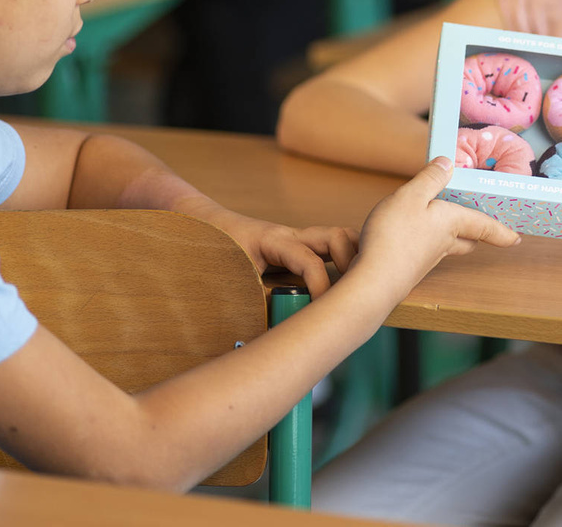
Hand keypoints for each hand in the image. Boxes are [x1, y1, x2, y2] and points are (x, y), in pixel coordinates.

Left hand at [174, 197, 357, 298]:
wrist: (202, 222)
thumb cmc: (213, 249)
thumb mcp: (229, 279)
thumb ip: (254, 304)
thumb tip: (274, 339)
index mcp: (275, 240)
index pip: (311, 262)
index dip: (323, 290)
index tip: (323, 316)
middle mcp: (292, 234)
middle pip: (338, 236)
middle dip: (353, 264)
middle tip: (355, 296)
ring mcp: (298, 237)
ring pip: (339, 237)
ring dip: (354, 259)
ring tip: (359, 291)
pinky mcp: (298, 245)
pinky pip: (330, 247)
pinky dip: (345, 261)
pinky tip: (349, 286)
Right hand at [353, 157, 520, 304]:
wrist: (374, 280)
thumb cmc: (394, 236)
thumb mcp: (410, 196)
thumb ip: (430, 179)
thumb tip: (449, 163)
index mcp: (451, 223)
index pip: (484, 226)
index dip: (501, 231)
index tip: (516, 238)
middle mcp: (443, 244)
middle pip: (467, 240)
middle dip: (475, 234)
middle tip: (482, 228)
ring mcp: (425, 259)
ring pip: (446, 247)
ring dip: (450, 237)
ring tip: (444, 225)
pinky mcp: (408, 268)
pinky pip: (424, 253)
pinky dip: (424, 243)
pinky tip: (409, 236)